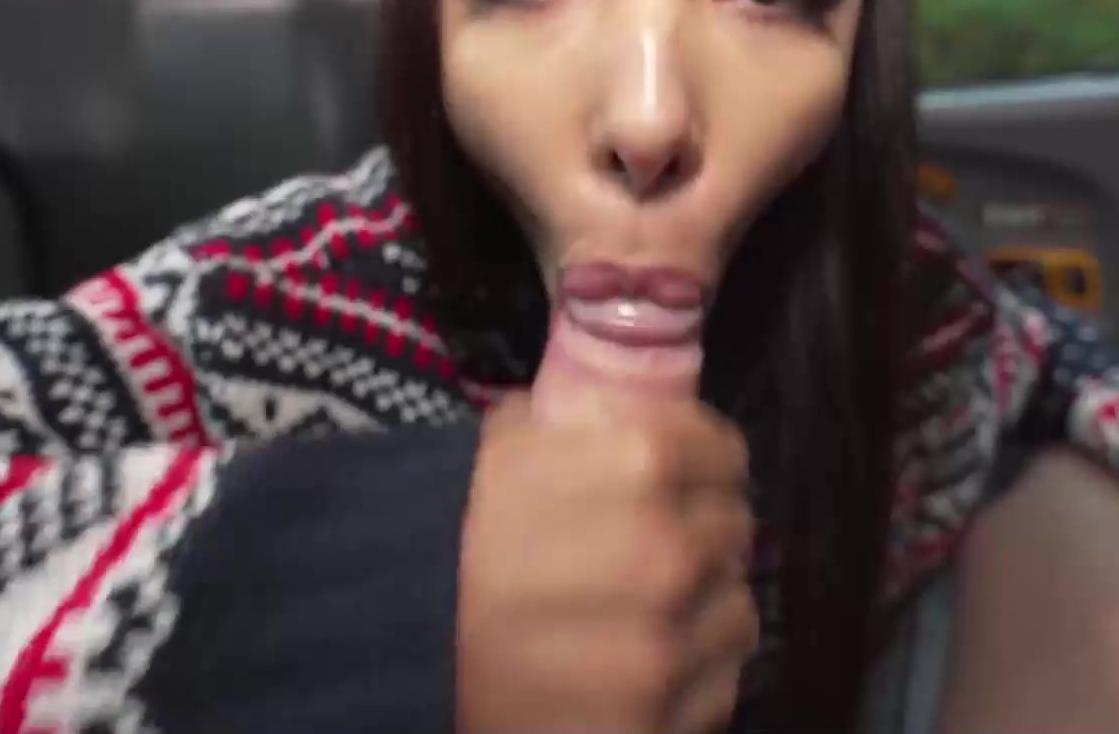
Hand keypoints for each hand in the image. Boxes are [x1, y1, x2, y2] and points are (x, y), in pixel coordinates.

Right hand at [456, 388, 759, 733]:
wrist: (383, 649)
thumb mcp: (508, 444)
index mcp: (640, 463)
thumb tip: (639, 415)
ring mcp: (666, 649)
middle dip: (698, 535)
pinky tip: (639, 668)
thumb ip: (588, 425)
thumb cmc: (443, 535)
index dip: (701, 466)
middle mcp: (668, 552)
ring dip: (702, 610)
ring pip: (735, 612)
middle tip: (650, 552)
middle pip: (733, 532)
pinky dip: (690, 678)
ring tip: (644, 615)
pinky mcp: (658, 724)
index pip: (724, 456)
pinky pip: (718, 687)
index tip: (679, 482)